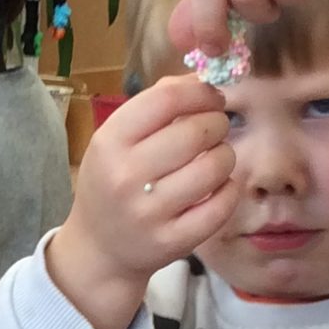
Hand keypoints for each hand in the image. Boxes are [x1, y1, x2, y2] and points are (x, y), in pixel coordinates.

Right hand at [46, 76, 236, 328]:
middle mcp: (126, 176)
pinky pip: (221, 205)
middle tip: (216, 130)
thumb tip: (202, 80)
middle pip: (196, 132)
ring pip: (215, 167)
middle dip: (218, 124)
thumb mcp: (116, 140)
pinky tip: (220, 186)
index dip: (200, 92)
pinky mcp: (173, 241)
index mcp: (110, 142)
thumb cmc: (112, 183)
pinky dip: (229, 190)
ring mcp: (149, 213)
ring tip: (216, 159)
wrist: (99, 249)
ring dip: (226, 156)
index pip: (167, 99)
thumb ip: (154, 105)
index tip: (212, 98)